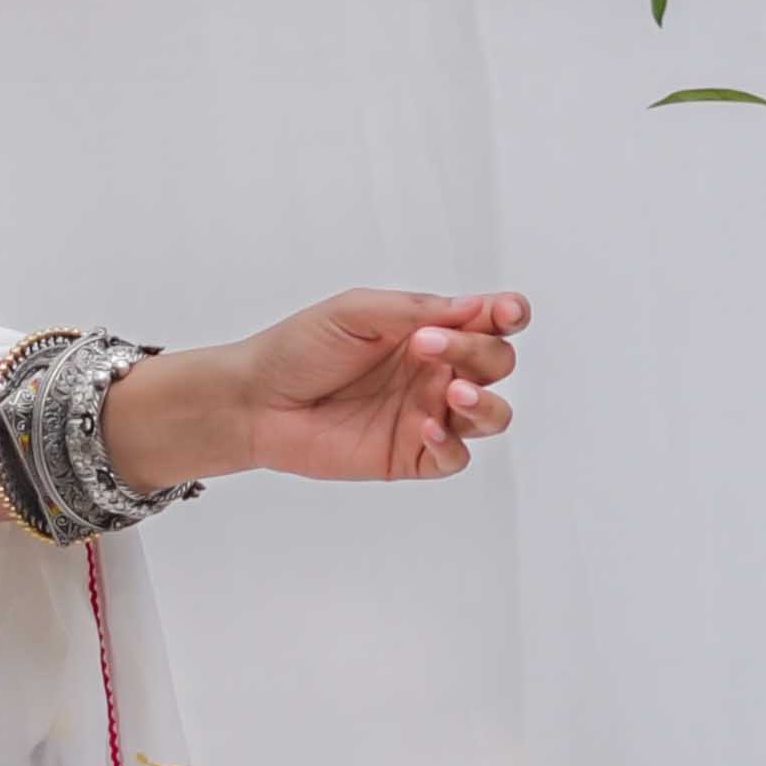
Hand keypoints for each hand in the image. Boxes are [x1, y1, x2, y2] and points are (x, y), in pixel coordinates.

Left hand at [110, 288, 524, 490]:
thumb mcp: (357, 311)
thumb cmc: (299, 349)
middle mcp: (436, 371)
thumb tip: (474, 308)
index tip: (505, 313)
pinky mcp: (411, 455)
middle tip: (426, 346)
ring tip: (452, 392)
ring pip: (491, 414)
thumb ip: (416, 309)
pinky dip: (452, 443)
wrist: (255, 400)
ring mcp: (427, 414)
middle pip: (496, 363)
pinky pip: (455, 457)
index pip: (491, 321)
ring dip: (485, 402)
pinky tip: (425, 426)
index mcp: (430, 330)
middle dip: (477, 351)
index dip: (509, 315)